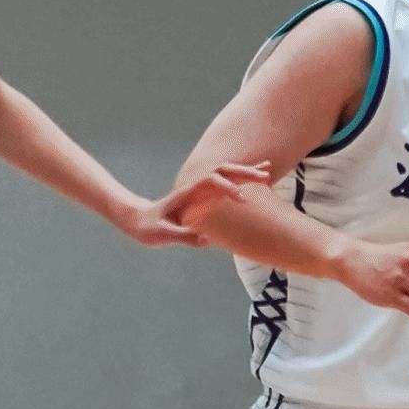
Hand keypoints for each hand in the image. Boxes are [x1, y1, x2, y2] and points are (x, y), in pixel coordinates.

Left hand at [119, 160, 272, 248]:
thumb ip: (181, 236)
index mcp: (187, 194)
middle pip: (222, 171)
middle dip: (243, 172)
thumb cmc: (149, 227)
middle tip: (264, 176)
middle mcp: (196, 188)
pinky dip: (241, 180)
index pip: (210, 182)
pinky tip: (256, 181)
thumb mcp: (162, 234)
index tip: (242, 198)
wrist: (140, 219)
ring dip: (246, 171)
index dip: (227, 187)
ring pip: (226, 173)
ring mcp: (200, 190)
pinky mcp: (204, 196)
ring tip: (268, 169)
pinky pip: (225, 184)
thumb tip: (204, 239)